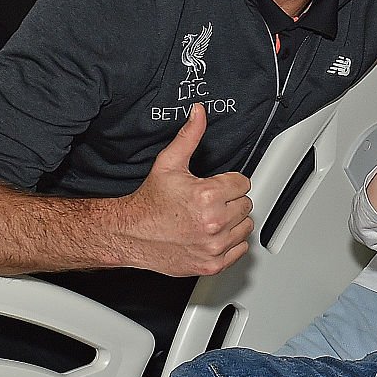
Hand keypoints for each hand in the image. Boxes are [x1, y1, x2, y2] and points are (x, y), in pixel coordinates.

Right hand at [131, 104, 252, 275]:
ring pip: (245, 226)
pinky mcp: (212, 264)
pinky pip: (240, 249)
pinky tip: (212, 235)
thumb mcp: (169, 163)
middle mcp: (213, 222)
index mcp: (207, 195)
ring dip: (233, 221)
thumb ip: (189, 136)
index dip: (228, 183)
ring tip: (210, 217)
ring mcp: (213, 245)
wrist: (130, 234)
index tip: (215, 187)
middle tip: (209, 202)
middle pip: (246, 204)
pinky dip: (230, 242)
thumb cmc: (149, 202)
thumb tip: (199, 112)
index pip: (243, 183)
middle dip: (230, 201)